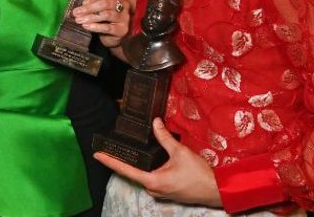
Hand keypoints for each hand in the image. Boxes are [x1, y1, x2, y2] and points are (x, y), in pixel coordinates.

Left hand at [69, 0, 130, 47]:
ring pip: (107, 15)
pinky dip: (96, 27)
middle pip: (106, 3)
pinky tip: (86, 26)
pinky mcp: (122, 30)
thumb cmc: (102, 17)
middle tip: (76, 13)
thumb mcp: (92, 5)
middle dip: (89, 8)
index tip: (83, 2)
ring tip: (79, 20)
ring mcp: (124, 17)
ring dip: (90, 17)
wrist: (112, 36)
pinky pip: (108, 27)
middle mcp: (124, 4)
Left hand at [93, 118, 221, 207]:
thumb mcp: (179, 152)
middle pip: (132, 173)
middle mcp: (153, 189)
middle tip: (108, 149)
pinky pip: (150, 179)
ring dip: (135, 166)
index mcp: (152, 181)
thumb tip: (155, 122)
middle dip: (121, 161)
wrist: (216, 190)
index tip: (97, 154)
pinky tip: (144, 161)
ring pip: (142, 176)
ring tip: (123, 152)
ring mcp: (159, 192)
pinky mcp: (165, 191)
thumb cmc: (198, 174)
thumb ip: (164, 137)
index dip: (110, 161)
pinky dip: (145, 170)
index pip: (125, 170)